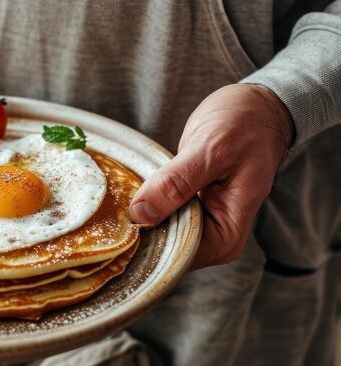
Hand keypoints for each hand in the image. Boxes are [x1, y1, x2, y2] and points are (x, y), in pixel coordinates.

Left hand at [128, 84, 293, 268]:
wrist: (255, 108)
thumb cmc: (245, 125)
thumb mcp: (211, 149)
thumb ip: (177, 183)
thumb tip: (142, 214)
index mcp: (227, 233)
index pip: (180, 258)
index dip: (149, 244)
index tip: (122, 228)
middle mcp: (213, 236)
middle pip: (165, 249)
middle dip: (139, 233)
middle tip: (110, 213)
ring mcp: (198, 221)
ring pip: (158, 232)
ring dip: (137, 218)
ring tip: (115, 202)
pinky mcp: (184, 206)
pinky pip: (157, 214)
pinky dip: (142, 204)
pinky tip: (126, 194)